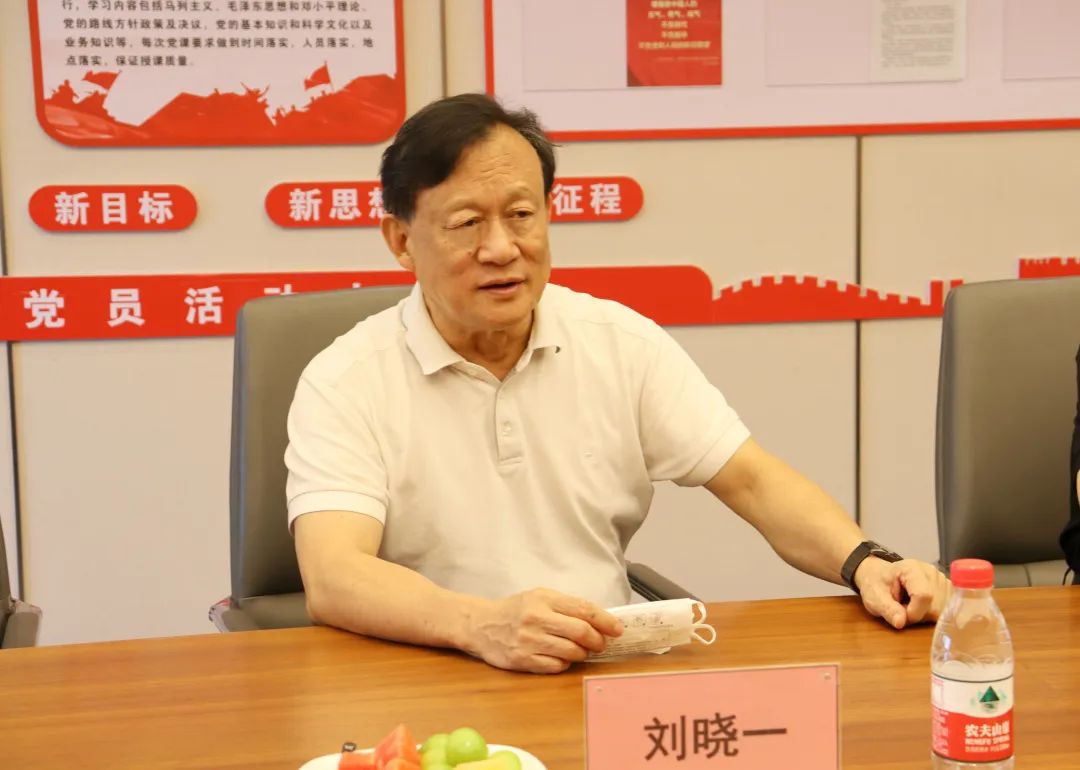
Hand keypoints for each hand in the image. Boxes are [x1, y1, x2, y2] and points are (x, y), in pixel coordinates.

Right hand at [465, 588, 622, 673]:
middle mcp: (537, 618)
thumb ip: (566, 606)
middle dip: (598, 640)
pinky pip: (556, 667)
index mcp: (544, 599)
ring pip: (571, 652)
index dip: (606, 621)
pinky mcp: (523, 660)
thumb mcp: (539, 597)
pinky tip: (561, 658)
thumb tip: (600, 620)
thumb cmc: (515, 610)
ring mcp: (529, 641)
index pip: (584, 609)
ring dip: (583, 654)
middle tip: (601, 644)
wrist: (480, 625)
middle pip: (581, 632)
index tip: (618, 629)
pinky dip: (565, 664)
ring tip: (581, 650)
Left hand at [854, 558, 950, 628]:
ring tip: (911, 607)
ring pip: (944, 611)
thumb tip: (901, 622)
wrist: (880, 575)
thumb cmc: (877, 584)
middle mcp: (931, 572)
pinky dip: (934, 615)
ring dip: (927, 616)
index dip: (913, 612)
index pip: (924, 596)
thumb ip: (887, 609)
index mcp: (912, 568)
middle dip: (919, 616)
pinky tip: (921, 608)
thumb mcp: (874, 597)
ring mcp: (942, 581)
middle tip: (903, 609)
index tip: (901, 614)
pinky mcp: (948, 590)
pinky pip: (948, 611)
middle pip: (936, 606)